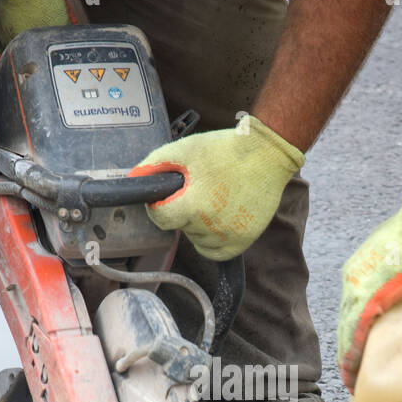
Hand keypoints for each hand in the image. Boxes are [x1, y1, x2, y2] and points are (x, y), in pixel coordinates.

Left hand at [128, 115, 304, 261]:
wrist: (267, 155)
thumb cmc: (225, 150)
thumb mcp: (186, 149)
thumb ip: (155, 164)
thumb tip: (134, 178)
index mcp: (194, 205)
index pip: (161, 218)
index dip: (160, 205)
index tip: (169, 195)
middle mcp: (212, 227)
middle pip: (180, 228)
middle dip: (183, 211)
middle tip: (200, 190)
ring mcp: (229, 236)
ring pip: (197, 241)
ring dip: (198, 226)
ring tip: (213, 200)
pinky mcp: (243, 241)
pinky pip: (216, 252)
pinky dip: (211, 240)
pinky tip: (217, 220)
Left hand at [338, 179, 401, 390]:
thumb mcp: (397, 257)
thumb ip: (393, 275)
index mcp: (356, 270)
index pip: (350, 308)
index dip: (350, 331)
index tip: (352, 349)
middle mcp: (351, 281)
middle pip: (345, 322)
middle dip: (346, 348)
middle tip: (349, 372)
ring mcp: (358, 290)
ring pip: (347, 331)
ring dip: (348, 356)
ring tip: (350, 378)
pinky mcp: (370, 299)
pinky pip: (357, 332)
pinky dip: (354, 352)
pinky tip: (353, 369)